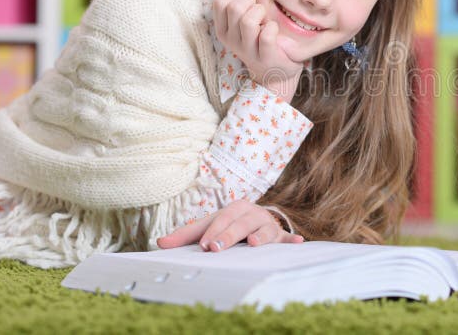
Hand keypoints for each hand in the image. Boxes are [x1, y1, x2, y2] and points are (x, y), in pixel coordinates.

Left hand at [156, 200, 303, 251]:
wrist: (255, 219)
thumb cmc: (228, 225)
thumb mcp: (208, 227)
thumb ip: (184, 236)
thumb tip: (160, 243)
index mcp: (234, 209)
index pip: (222, 219)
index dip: (213, 232)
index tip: (205, 246)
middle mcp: (252, 213)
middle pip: (241, 223)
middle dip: (229, 235)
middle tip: (217, 248)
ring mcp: (267, 224)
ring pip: (265, 229)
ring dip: (261, 235)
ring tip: (255, 243)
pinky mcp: (279, 236)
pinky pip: (286, 238)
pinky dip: (291, 240)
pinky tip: (298, 242)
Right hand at [212, 0, 302, 101]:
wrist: (274, 71)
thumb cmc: (260, 40)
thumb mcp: (245, 22)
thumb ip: (238, 1)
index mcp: (223, 29)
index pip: (220, 2)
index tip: (246, 2)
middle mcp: (231, 40)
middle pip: (234, 7)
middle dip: (251, 1)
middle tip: (259, 9)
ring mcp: (247, 51)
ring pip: (248, 21)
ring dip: (261, 13)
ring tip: (265, 19)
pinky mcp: (265, 57)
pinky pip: (266, 35)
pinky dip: (272, 27)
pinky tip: (273, 29)